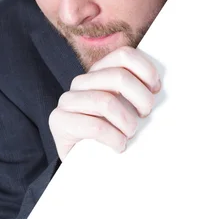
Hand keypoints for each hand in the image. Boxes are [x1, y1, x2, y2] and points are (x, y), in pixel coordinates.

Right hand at [48, 46, 160, 160]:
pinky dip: (114, 138)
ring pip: (106, 101)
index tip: (155, 90)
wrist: (84, 163)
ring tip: (130, 134)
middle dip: (141, 98)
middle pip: (118, 77)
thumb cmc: (114, 134)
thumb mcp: (129, 108)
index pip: (124, 55)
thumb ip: (138, 92)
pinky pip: (95, 126)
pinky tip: (119, 146)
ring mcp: (68, 100)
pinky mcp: (59, 121)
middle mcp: (81, 82)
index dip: (146, 71)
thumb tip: (159, 88)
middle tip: (145, 115)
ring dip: (127, 122)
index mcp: (99, 72)